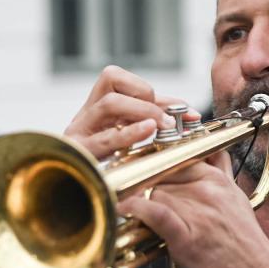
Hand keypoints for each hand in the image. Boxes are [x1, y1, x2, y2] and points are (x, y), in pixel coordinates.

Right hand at [63, 65, 184, 159]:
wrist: (81, 191)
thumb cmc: (107, 164)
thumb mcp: (127, 135)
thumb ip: (155, 119)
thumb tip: (189, 113)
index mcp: (94, 106)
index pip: (115, 76)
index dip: (147, 88)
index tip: (178, 110)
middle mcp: (85, 114)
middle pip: (110, 79)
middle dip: (146, 98)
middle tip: (167, 121)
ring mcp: (79, 133)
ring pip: (109, 104)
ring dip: (142, 111)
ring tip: (158, 127)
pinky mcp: (80, 154)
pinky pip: (105, 139)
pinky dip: (129, 133)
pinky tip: (146, 132)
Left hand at [119, 150, 268, 267]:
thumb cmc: (245, 243)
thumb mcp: (236, 198)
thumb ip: (220, 173)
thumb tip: (209, 152)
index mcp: (217, 179)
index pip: (176, 157)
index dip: (157, 168)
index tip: (146, 175)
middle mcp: (207, 190)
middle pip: (161, 175)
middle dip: (148, 187)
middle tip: (139, 199)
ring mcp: (197, 212)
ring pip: (154, 192)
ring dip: (142, 202)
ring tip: (136, 214)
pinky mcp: (186, 236)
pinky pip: (156, 212)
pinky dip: (137, 209)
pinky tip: (126, 208)